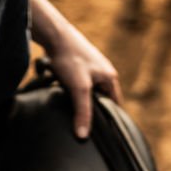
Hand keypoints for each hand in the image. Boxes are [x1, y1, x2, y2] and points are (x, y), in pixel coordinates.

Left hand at [29, 0, 121, 139]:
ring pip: (89, 91)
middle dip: (92, 109)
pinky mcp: (78, 64)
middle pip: (102, 98)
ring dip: (80, 99)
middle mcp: (104, 71)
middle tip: (82, 122)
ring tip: (70, 105)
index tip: (102, 133)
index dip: (109, 119)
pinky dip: (71, 89)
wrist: (54, 35)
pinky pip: (78, 83)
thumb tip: (83, 135)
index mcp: (110, 78)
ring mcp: (92, 67)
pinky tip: (61, 91)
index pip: (115, 105)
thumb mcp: (79, 89)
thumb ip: (83, 112)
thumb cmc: (70, 59)